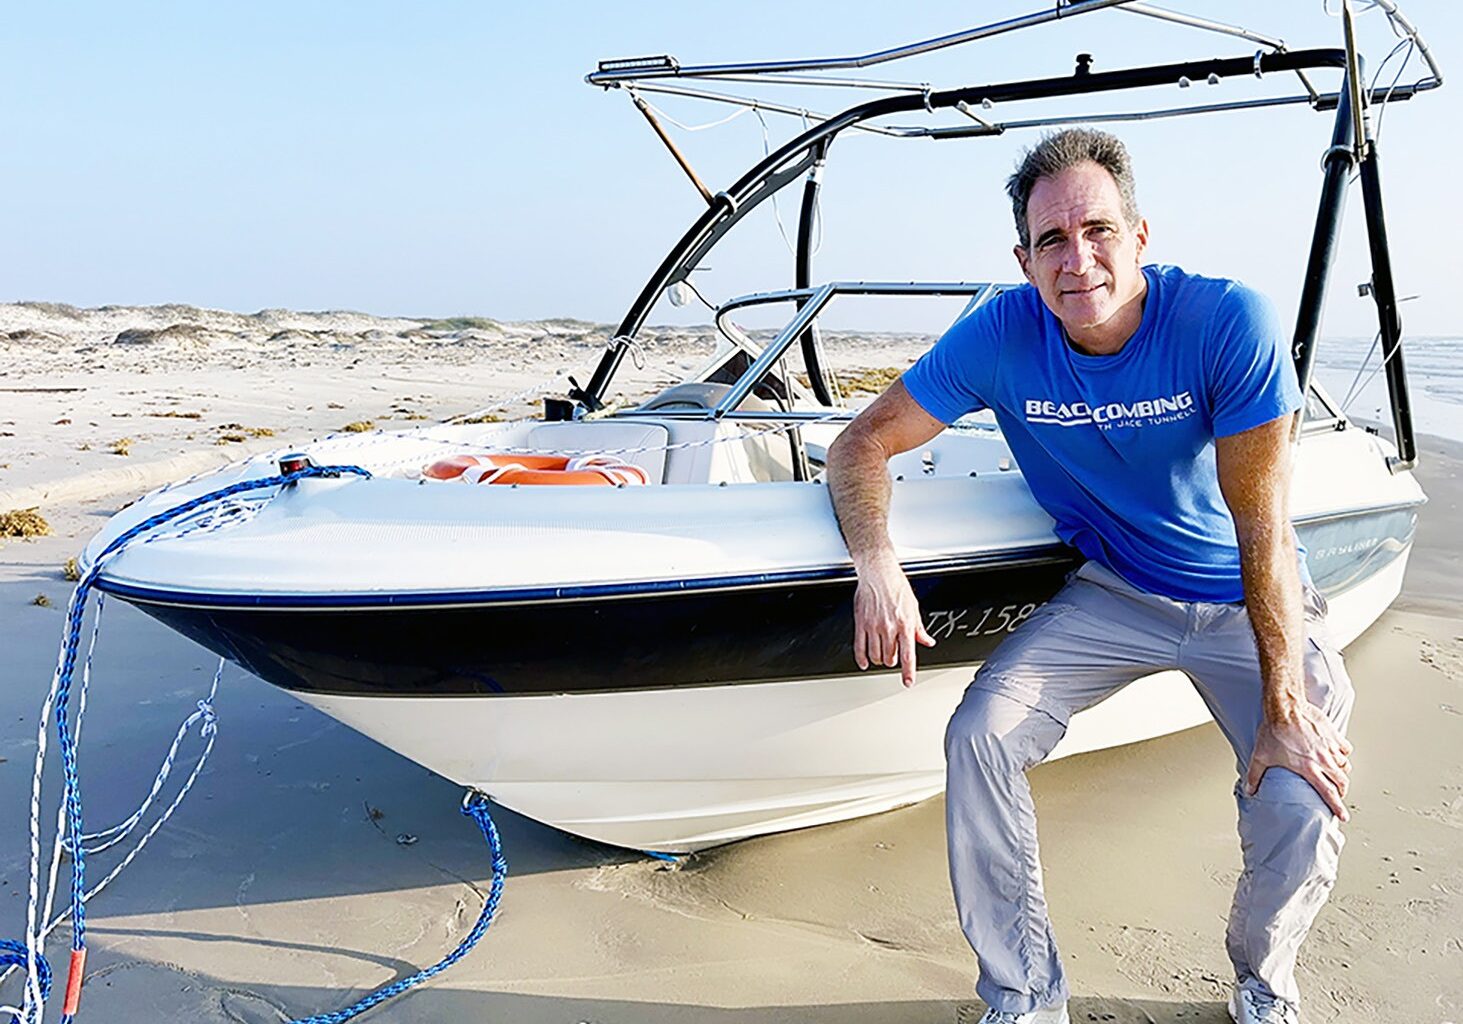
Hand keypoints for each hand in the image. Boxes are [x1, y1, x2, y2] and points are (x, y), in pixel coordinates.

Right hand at [852, 555, 935, 686]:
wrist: (878, 573)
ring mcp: (873, 627)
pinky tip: (865, 662)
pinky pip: (859, 647)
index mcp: (905, 624)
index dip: (908, 672)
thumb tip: (927, 641)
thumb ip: (920, 628)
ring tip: (882, 655)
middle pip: (890, 658)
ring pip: (875, 656)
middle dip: (893, 660)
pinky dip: (862, 658)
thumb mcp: (914, 608)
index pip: (907, 655)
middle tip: (894, 654)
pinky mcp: (861, 623)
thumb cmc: (897, 587)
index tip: (907, 682)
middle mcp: (889, 628)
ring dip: (879, 659)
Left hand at [1245, 701, 1353, 820]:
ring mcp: (1330, 746)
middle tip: (1339, 794)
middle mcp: (1323, 759)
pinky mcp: (1332, 734)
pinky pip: (1345, 747)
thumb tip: (1250, 789)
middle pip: (1342, 781)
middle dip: (1342, 790)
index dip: (1337, 807)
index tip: (1343, 816)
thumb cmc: (1273, 731)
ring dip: (1342, 772)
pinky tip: (1338, 753)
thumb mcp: (1261, 756)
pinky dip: (1343, 753)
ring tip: (1337, 774)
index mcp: (1309, 769)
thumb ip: (1255, 776)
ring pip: (1345, 765)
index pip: (1328, 793)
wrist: (1284, 708)